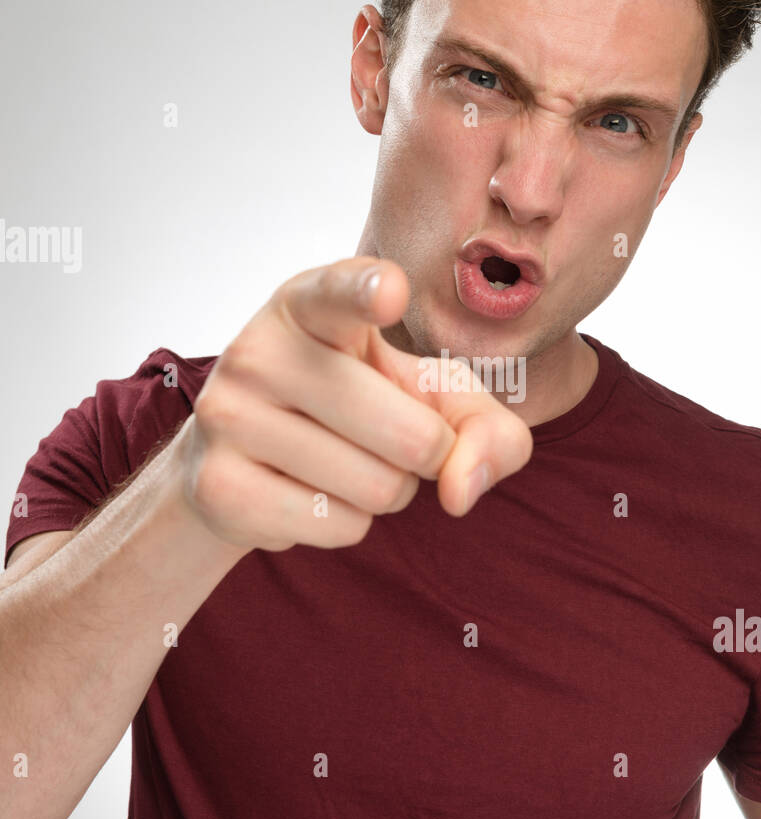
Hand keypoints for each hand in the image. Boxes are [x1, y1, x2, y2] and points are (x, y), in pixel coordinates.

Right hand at [172, 257, 532, 551]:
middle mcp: (259, 350)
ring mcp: (229, 417)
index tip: (389, 291)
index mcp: (310, 303)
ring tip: (344, 462)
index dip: (368, 292)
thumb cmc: (358, 405)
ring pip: (378, 489)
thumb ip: (483, 426)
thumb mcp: (429, 394)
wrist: (238, 456)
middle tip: (391, 439)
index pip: (340, 291)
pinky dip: (346, 523)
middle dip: (427, 456)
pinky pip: (338, 527)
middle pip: (411, 436)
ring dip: (386, 492)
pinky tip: (306, 492)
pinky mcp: (218, 487)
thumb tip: (461, 491)